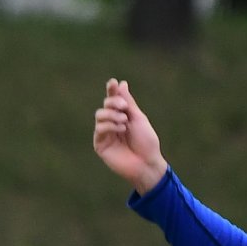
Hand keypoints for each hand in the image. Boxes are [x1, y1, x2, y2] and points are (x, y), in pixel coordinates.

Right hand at [93, 77, 168, 195]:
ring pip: (99, 115)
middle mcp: (112, 123)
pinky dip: (110, 125)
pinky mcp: (100, 145)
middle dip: (114, 102)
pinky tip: (121, 129)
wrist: (147, 163)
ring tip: (124, 121)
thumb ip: (128, 102)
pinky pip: (99, 129)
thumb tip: (121, 83)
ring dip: (112, 114)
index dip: (112, 90)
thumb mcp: (138, 118)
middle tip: (124, 106)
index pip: (113, 100)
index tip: (113, 82)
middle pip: (105, 105)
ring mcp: (105, 134)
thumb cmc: (146, 142)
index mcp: (123, 116)